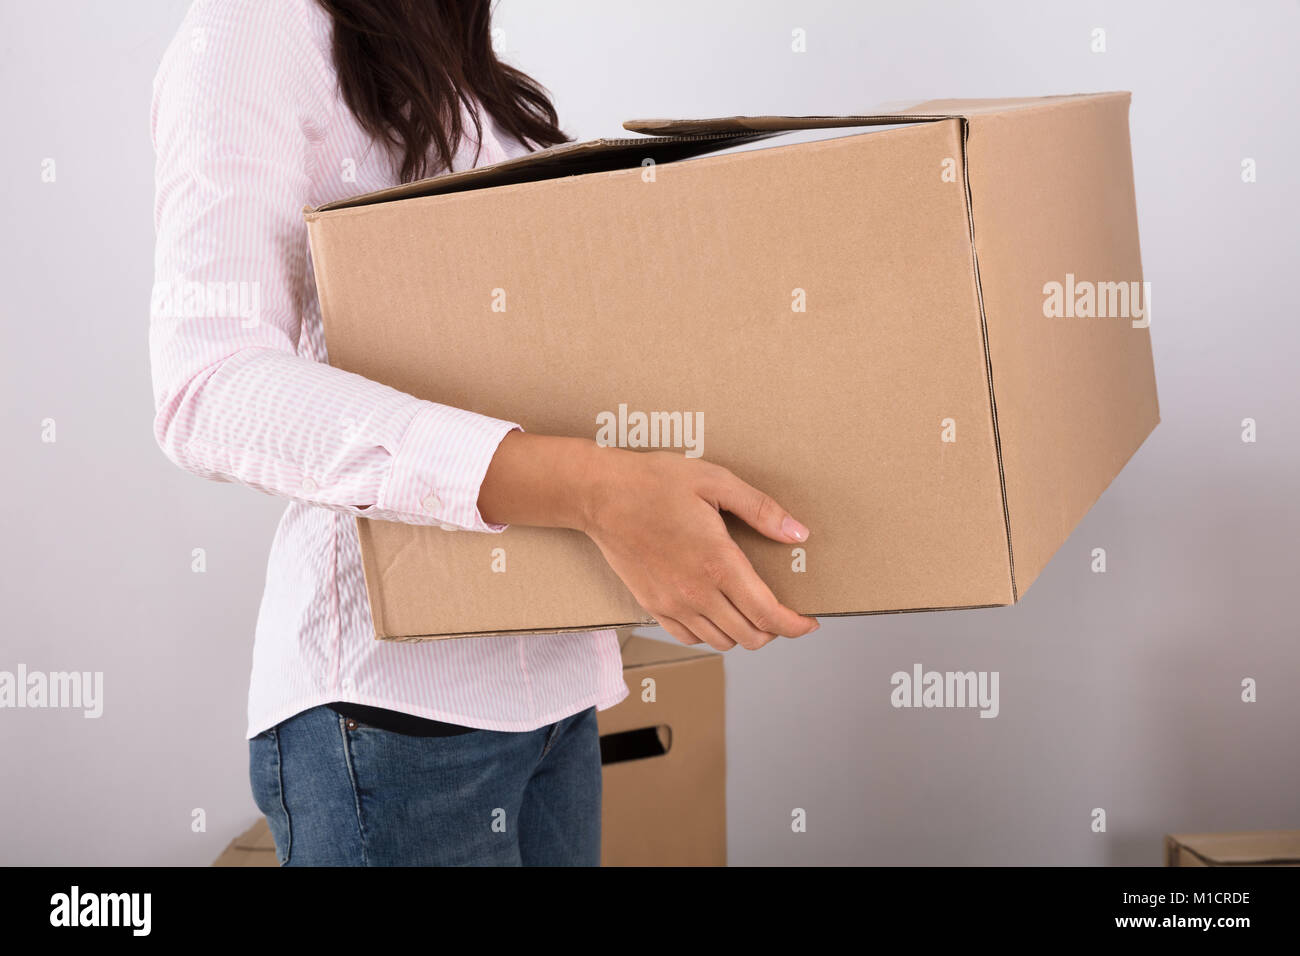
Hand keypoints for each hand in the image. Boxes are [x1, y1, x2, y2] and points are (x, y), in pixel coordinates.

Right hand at [579, 448, 819, 650]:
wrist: (599, 494)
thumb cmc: (655, 481)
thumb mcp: (715, 481)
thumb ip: (761, 510)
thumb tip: (798, 533)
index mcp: (718, 562)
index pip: (768, 614)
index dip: (796, 625)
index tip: (809, 621)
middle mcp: (696, 592)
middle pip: (750, 636)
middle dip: (775, 629)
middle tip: (781, 610)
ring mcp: (672, 603)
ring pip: (722, 642)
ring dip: (743, 632)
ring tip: (750, 609)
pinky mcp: (653, 606)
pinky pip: (690, 638)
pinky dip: (711, 633)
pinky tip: (716, 611)